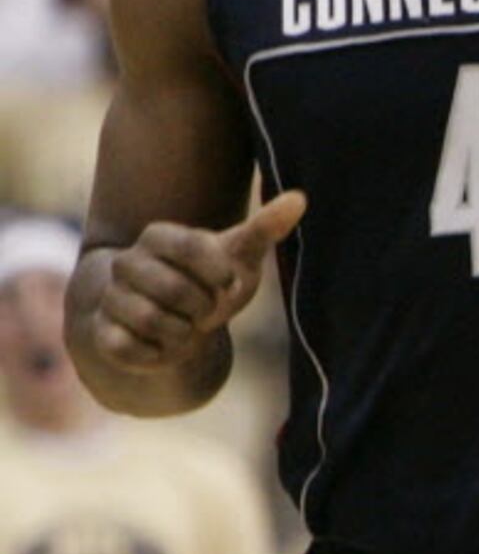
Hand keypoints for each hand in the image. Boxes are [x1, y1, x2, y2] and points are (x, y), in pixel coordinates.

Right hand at [90, 191, 305, 372]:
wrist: (177, 321)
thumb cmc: (213, 282)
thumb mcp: (240, 255)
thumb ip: (265, 227)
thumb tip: (300, 198)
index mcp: (158, 236)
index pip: (192, 248)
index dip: (220, 273)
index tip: (228, 282)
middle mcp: (126, 262)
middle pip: (175, 290)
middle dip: (204, 307)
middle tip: (206, 308)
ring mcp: (110, 298)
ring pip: (152, 321)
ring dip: (183, 332)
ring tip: (186, 326)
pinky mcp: (103, 333)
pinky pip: (130, 349)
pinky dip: (159, 354)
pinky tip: (165, 346)